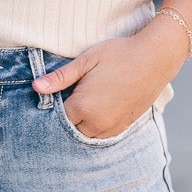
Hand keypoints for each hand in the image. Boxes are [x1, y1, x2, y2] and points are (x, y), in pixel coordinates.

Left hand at [33, 20, 184, 138]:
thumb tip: (36, 87)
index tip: (55, 95)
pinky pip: (102, 136)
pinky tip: (96, 111)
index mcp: (83, 106)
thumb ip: (60, 77)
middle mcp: (97, 123)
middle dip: (66, 118)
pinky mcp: (124, 126)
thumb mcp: (86, 60)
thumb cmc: (119, 54)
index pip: (57, 117)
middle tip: (68, 98)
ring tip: (83, 104)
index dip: (54, 106)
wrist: (155, 57)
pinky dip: (95, 128)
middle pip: (70, 130)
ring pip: (86, 136)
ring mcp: (112, 127)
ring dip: (81, 125)